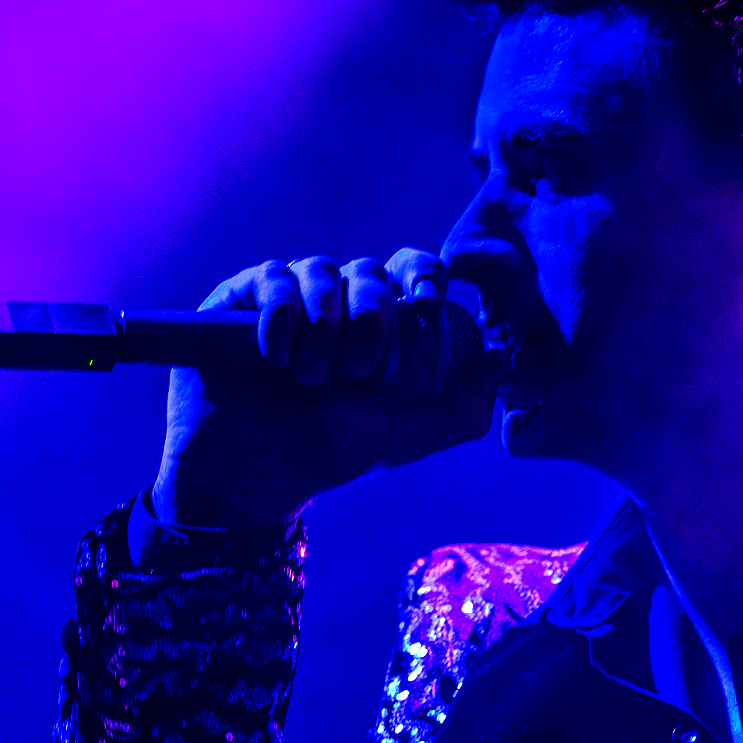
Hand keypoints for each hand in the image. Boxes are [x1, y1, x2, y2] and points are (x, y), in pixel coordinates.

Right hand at [150, 251, 499, 528]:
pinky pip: (272, 276)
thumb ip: (461, 408)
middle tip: (358, 370)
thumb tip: (500, 357)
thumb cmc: (330, 454)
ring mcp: (290, 298)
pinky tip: (275, 356)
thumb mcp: (405, 438)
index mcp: (383, 326)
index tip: (427, 306)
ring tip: (311, 377)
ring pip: (321, 269)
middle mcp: (338, 304)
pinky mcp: (241, 298)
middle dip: (370, 314)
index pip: (413, 272)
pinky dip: (281, 312)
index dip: (424, 275)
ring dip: (324, 322)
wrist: (253, 473)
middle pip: (370, 270)